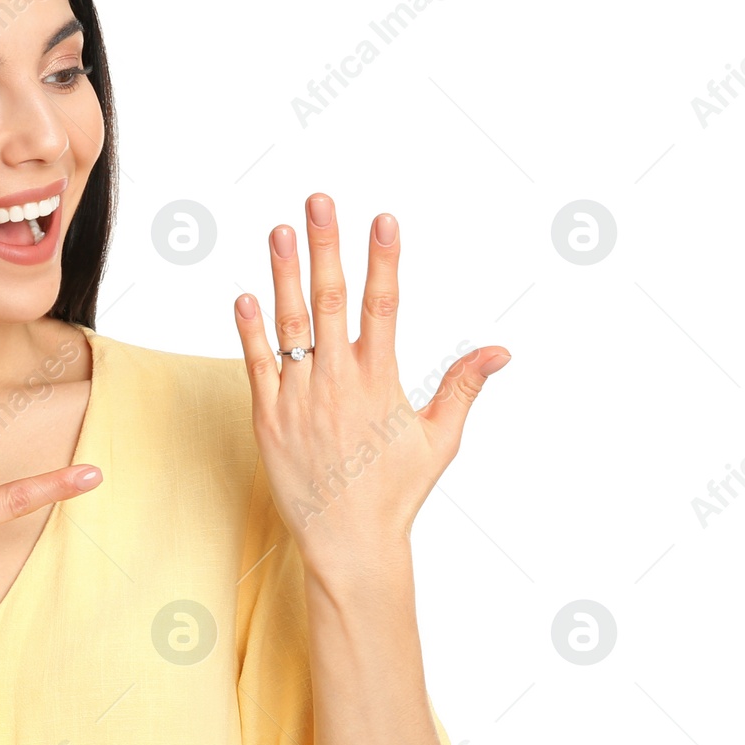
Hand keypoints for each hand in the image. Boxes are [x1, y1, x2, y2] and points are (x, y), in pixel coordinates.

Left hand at [232, 195, 509, 576]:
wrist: (349, 543)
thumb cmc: (395, 493)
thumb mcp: (439, 441)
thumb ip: (462, 387)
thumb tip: (500, 351)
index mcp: (381, 382)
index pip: (385, 306)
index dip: (383, 259)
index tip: (384, 219)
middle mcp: (338, 383)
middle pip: (330, 301)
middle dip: (326, 246)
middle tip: (319, 201)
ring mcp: (299, 399)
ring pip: (290, 325)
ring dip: (283, 274)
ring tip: (280, 230)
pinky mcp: (269, 419)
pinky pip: (256, 366)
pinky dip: (249, 331)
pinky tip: (244, 296)